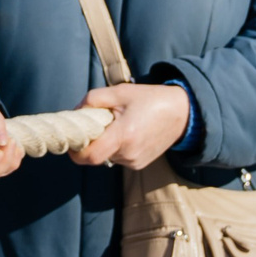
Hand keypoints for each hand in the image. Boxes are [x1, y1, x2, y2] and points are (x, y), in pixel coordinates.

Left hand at [74, 81, 192, 170]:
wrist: (182, 113)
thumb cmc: (150, 99)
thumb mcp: (119, 91)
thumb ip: (92, 100)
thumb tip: (74, 113)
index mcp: (123, 135)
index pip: (89, 156)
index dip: (76, 150)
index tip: (73, 137)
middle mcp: (129, 154)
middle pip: (95, 156)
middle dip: (90, 141)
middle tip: (96, 123)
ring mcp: (135, 162)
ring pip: (106, 157)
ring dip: (104, 143)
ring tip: (117, 124)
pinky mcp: (139, 165)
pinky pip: (117, 158)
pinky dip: (115, 147)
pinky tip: (127, 132)